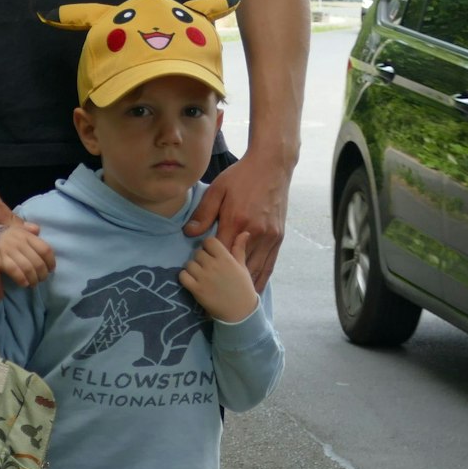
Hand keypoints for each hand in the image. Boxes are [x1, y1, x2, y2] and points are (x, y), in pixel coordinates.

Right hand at [0, 218, 55, 288]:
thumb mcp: (2, 216)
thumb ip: (19, 224)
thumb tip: (37, 230)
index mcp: (20, 231)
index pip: (44, 248)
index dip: (50, 261)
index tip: (51, 269)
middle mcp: (16, 239)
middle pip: (38, 261)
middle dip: (42, 275)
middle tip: (39, 281)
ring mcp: (6, 248)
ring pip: (28, 268)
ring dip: (32, 280)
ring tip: (31, 285)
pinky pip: (14, 271)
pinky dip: (21, 279)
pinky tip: (22, 284)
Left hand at [179, 233, 258, 323]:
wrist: (240, 312)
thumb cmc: (243, 288)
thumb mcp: (243, 267)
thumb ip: (239, 249)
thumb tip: (244, 233)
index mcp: (226, 258)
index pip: (209, 241)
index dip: (208, 246)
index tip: (211, 253)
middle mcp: (213, 266)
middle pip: (198, 252)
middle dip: (200, 258)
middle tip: (206, 266)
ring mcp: (203, 278)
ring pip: (189, 264)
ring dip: (192, 268)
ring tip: (199, 274)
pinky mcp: (196, 289)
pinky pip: (182, 276)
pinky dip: (185, 277)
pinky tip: (191, 281)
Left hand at [184, 154, 289, 290]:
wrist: (272, 165)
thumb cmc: (241, 176)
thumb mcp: (217, 190)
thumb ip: (203, 213)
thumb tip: (188, 234)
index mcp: (237, 222)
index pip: (220, 255)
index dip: (211, 269)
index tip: (202, 280)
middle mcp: (255, 233)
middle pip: (239, 267)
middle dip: (228, 283)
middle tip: (217, 298)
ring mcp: (270, 236)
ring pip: (256, 269)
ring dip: (245, 286)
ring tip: (234, 303)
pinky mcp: (279, 236)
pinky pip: (270, 263)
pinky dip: (262, 278)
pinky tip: (255, 289)